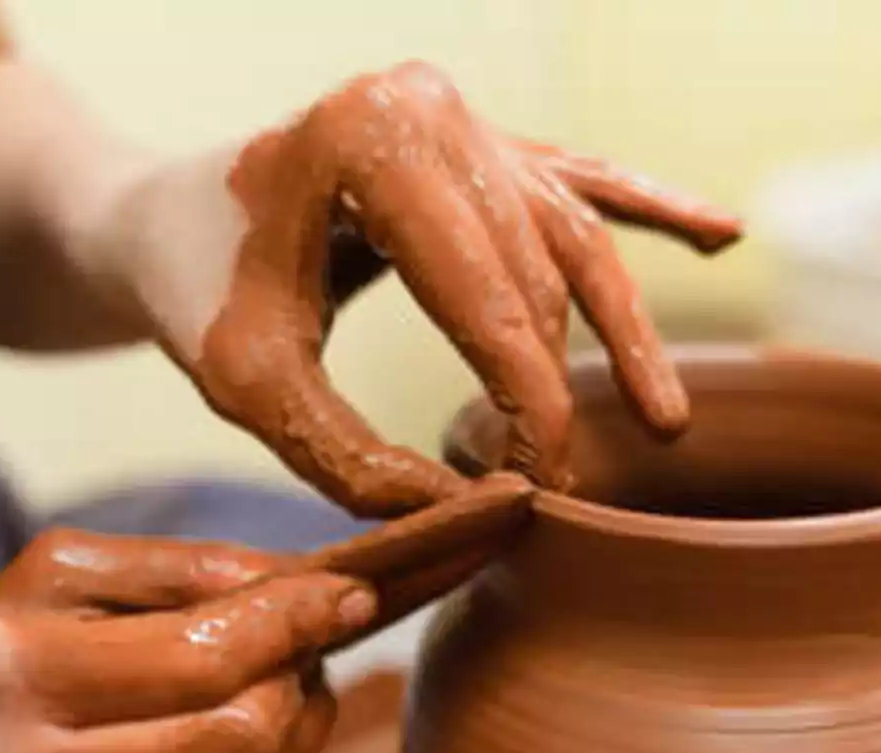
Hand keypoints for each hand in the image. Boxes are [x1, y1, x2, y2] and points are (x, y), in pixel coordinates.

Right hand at [0, 529, 374, 752]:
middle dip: (295, 678)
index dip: (293, 621)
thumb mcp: (51, 581)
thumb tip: (296, 577)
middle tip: (299, 647)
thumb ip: (174, 565)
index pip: (199, 656)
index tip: (353, 593)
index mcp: (4, 677)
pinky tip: (232, 748)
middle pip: (240, 734)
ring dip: (290, 728)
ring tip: (270, 689)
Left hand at [101, 60, 741, 515]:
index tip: (539, 490)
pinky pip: (580, 179)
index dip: (529, 404)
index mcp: (372, 138)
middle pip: (535, 270)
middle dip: (560, 386)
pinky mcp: (479, 142)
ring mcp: (465, 115)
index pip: (486, 295)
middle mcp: (432, 106)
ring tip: (668, 420)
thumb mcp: (251, 384)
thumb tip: (472, 518)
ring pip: (573, 237)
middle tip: (571, 486)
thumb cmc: (191, 289)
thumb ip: (352, 456)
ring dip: (626, 329)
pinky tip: (723, 232)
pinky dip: (649, 209)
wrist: (156, 213)